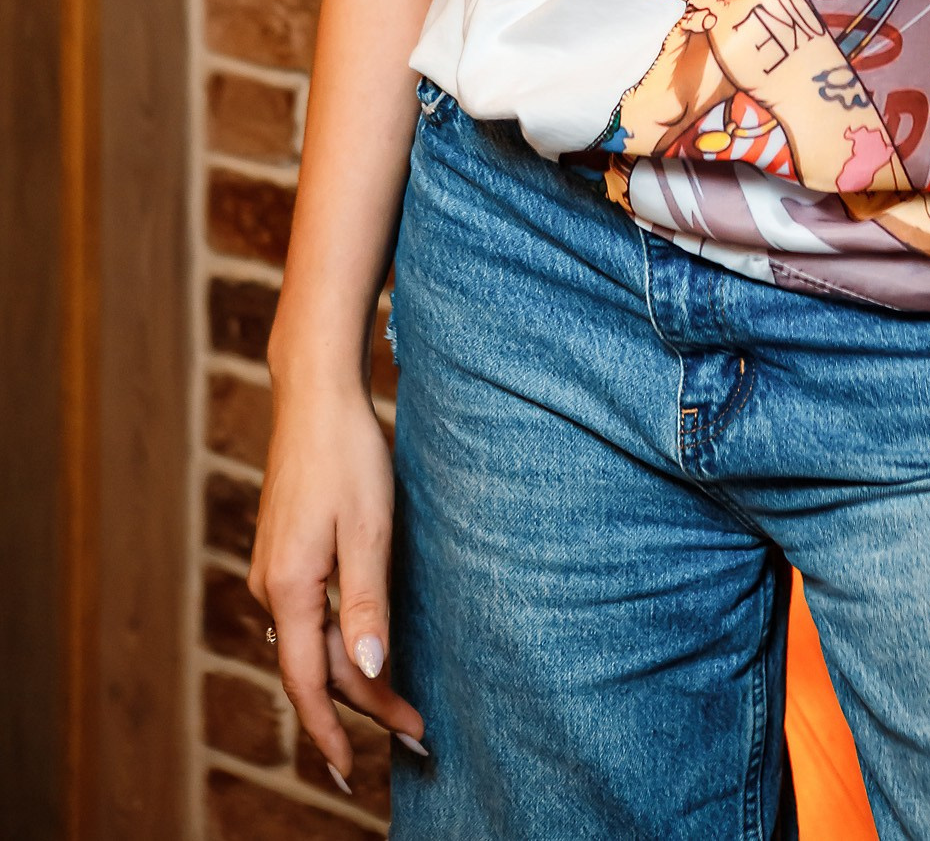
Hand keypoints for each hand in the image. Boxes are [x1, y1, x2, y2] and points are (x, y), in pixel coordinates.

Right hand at [248, 377, 425, 786]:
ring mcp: (275, 570)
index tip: (351, 774)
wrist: (315, 396)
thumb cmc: (347, 454)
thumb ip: (366, 602)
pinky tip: (362, 652)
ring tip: (398, 706)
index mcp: (288, 588)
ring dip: (351, 678)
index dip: (328, 733)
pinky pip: (308, 617)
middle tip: (415, 734)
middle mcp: (272, 587)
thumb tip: (365, 672)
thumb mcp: (368, 528)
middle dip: (362, 707)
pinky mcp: (285, 554)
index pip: (306, 682)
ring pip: (311, 643)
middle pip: (314, 667)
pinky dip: (337, 644)